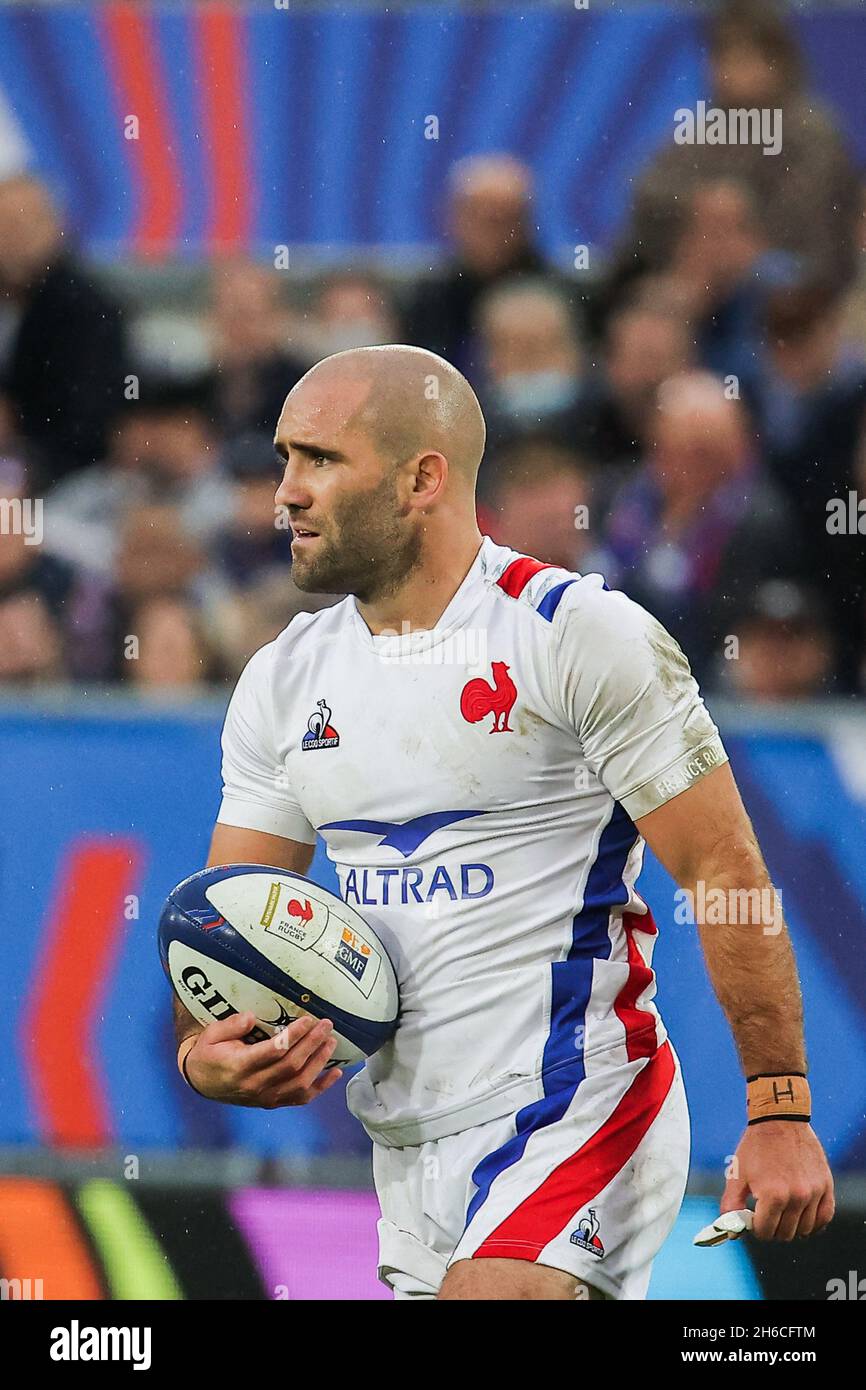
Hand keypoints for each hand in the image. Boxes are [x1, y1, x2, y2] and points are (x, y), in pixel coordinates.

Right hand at [183, 1011, 342, 1107]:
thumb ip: (230, 1025)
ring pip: (300, 1083)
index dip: (294, 1036)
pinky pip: (301, 1098)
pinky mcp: (273, 1103)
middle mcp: (255, 1085)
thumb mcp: (211, 1034)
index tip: (308, 1019)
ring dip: (320, 1062)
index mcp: (240, 1066)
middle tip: (326, 1025)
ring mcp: (266, 1097)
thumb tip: (252, 1017)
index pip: (274, 1051)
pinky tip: (336, 1073)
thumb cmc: (209, 1052)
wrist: (201, 1082)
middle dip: (312, 1043)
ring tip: (331, 1041)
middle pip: (291, 1066)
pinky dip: (321, 1087)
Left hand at [722, 1121, 834, 1240]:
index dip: (757, 1228)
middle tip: (767, 1215)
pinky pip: (825, 1217)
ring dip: (792, 1226)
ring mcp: (814, 1191)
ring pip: (805, 1229)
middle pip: (785, 1233)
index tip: (754, 1219)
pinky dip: (814, 1222)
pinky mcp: (826, 1185)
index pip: (766, 1231)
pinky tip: (802, 1216)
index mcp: (773, 1195)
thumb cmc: (755, 1147)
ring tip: (783, 1212)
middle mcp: (796, 1196)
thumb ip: (731, 1206)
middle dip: (773, 1229)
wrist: (779, 1119)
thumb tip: (732, 1232)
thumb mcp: (737, 1175)